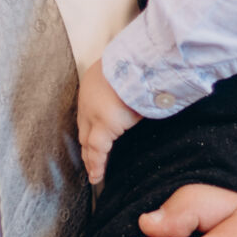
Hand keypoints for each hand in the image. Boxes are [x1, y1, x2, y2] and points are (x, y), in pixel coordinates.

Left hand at [77, 58, 141, 184]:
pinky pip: (98, 151)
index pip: (89, 110)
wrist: (140, 59)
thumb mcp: (134, 70)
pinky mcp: (105, 125)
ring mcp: (95, 112)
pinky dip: (97, 165)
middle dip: (86, 145)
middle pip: (84, 128)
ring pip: (89, 142)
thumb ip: (136, 82)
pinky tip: (97, 177)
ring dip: (91, 159)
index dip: (90, 126)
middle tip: (89, 160)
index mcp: (95, 82)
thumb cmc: (143, 60)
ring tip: (94, 174)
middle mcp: (89, 98)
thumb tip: (151, 86)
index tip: (92, 139)